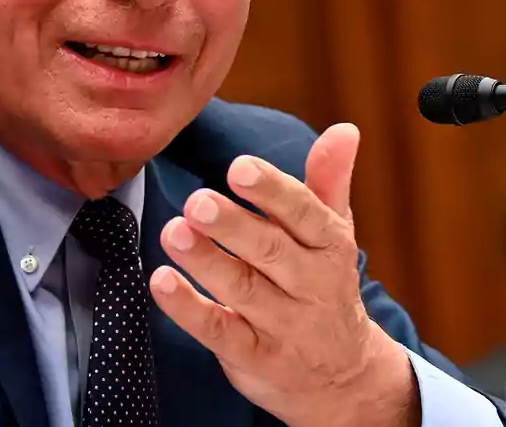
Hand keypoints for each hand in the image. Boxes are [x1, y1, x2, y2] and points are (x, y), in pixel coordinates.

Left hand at [149, 124, 419, 426]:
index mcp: (329, 246)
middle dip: (233, 226)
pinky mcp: (255, 357)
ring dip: (205, 261)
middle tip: (197, 201)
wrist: (342, 377)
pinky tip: (162, 281)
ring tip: (174, 232)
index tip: (239, 166)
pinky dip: (189, 309)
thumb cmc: (325, 286)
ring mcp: (283, 326)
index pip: (304, 214)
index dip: (272, 190)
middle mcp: (310, 286)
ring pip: (242, 290)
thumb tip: (344, 129)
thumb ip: (328, 180)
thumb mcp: (333, 232)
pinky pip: (220, 332)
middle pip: (271, 252)